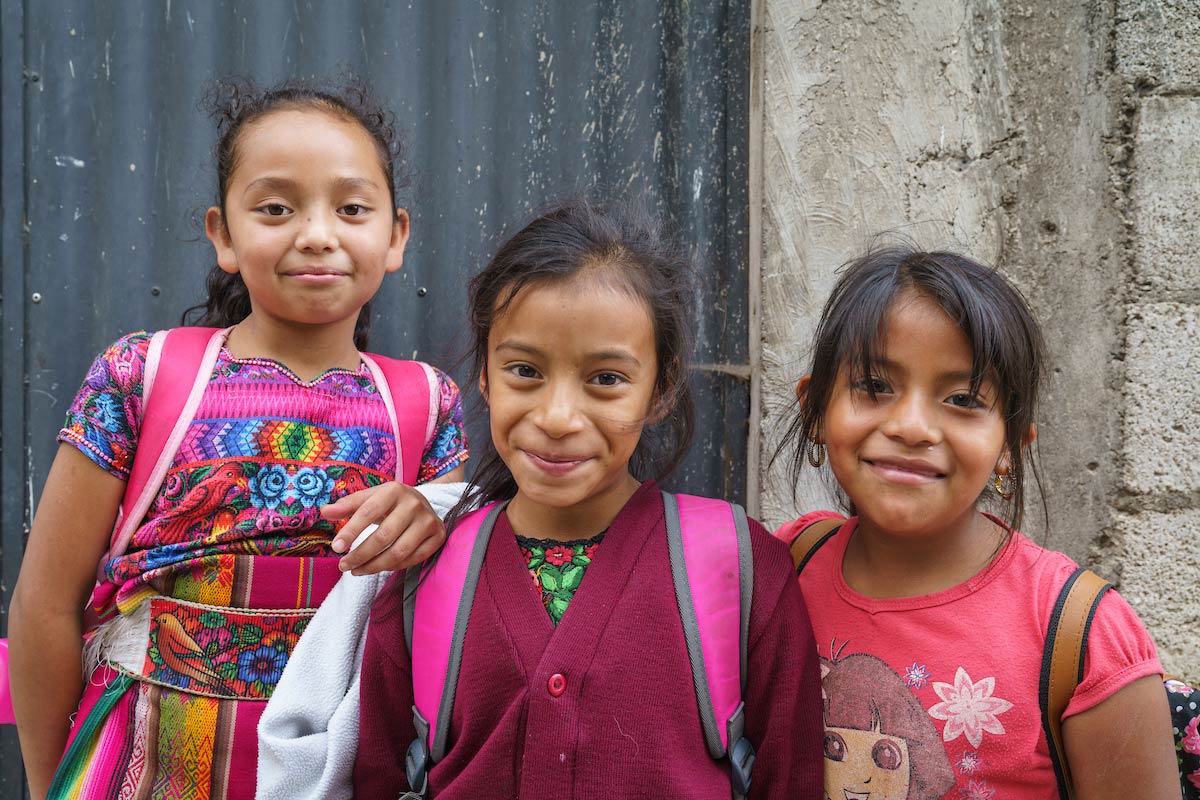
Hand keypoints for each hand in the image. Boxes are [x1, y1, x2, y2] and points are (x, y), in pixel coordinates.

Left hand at [323, 482, 446, 574]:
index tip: (335, 548)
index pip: (368, 512)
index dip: (351, 531)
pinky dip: (393, 567)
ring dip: (374, 566)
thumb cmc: (389, 502)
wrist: (422, 503)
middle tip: (343, 566)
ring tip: (357, 571)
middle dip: (360, 555)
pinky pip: (413, 559)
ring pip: (398, 552)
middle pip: (383, 537)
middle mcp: (414, 504)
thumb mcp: (369, 498)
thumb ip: (347, 505)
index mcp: (394, 490)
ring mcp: (428, 521)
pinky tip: (378, 567)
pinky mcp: (437, 536)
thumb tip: (324, 511)